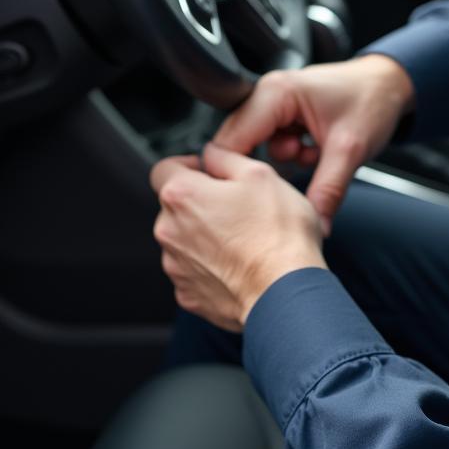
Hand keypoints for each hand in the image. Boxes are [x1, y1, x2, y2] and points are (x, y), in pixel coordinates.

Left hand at [151, 143, 326, 330]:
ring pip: (184, 240)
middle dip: (201, 203)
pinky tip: (240, 264)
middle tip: (237, 206)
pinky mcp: (188, 295)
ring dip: (205, 236)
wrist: (285, 293)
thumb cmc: (278, 236)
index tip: (208, 172)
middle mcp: (169, 231)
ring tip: (244, 239)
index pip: (164, 168)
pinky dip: (211, 266)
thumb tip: (212, 154)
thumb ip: (226, 157)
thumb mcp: (261, 175)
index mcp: (182, 196)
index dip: (188, 165)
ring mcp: (176, 266)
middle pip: (175, 207)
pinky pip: (194, 271)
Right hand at [214, 55, 415, 233]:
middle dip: (266, 168)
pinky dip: (295, 155)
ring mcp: (275, 104)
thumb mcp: (350, 149)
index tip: (253, 198)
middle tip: (298, 172)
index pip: (232, 139)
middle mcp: (268, 94)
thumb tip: (316, 225)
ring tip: (316, 154)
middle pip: (240, 144)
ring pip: (259, 149)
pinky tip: (317, 150)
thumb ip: (328, 189)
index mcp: (276, 92)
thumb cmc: (372, 100)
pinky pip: (274, 145)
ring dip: (287, 161)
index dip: (238, 173)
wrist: (392, 86)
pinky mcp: (284, 116)